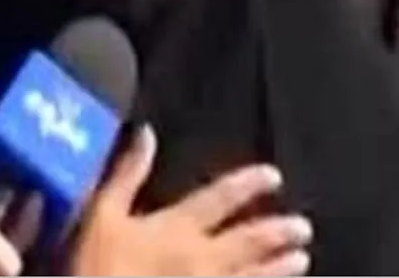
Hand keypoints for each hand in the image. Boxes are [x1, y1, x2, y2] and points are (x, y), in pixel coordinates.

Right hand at [69, 125, 312, 275]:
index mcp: (176, 227)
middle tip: (303, 226)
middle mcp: (201, 258)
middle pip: (248, 241)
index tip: (273, 176)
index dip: (248, 185)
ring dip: (278, 268)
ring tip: (301, 260)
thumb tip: (146, 134)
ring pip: (253, 277)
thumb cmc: (94, 269)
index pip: (219, 198)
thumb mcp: (100, 215)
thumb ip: (126, 174)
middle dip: (277, 231)